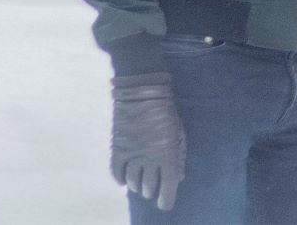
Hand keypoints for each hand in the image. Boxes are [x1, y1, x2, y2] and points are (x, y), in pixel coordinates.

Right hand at [111, 73, 185, 211]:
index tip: (165, 204)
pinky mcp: (118, 148)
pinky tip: (125, 179)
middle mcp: (149, 158)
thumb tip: (178, 178)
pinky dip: (121, 179)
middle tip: (154, 187)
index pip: (167, 187)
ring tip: (141, 181)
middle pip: (149, 187)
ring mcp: (132, 154)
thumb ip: (179, 156)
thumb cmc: (166, 111)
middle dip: (153, 190)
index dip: (166, 199)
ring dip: (138, 185)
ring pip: (133, 183)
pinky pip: (117, 173)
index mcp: (168, 154)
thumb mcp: (178, 133)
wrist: (142, 92)